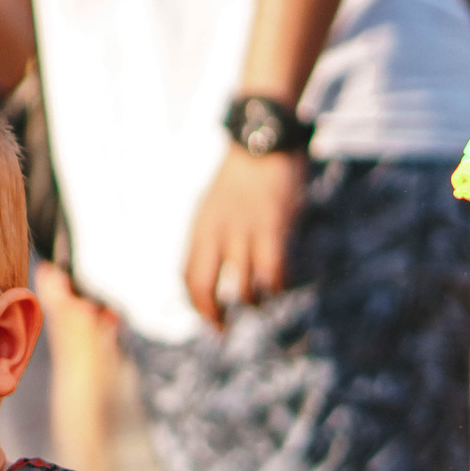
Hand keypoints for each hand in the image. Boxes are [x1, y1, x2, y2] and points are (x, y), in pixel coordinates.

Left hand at [182, 145, 306, 327]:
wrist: (262, 140)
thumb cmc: (243, 174)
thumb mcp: (216, 204)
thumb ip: (215, 233)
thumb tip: (219, 262)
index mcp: (200, 227)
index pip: (187, 275)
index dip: (194, 302)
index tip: (206, 316)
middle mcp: (216, 232)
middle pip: (203, 286)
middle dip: (211, 314)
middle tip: (223, 329)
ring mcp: (243, 230)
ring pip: (241, 285)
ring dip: (252, 302)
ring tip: (261, 302)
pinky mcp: (272, 226)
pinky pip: (273, 270)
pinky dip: (278, 285)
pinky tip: (282, 286)